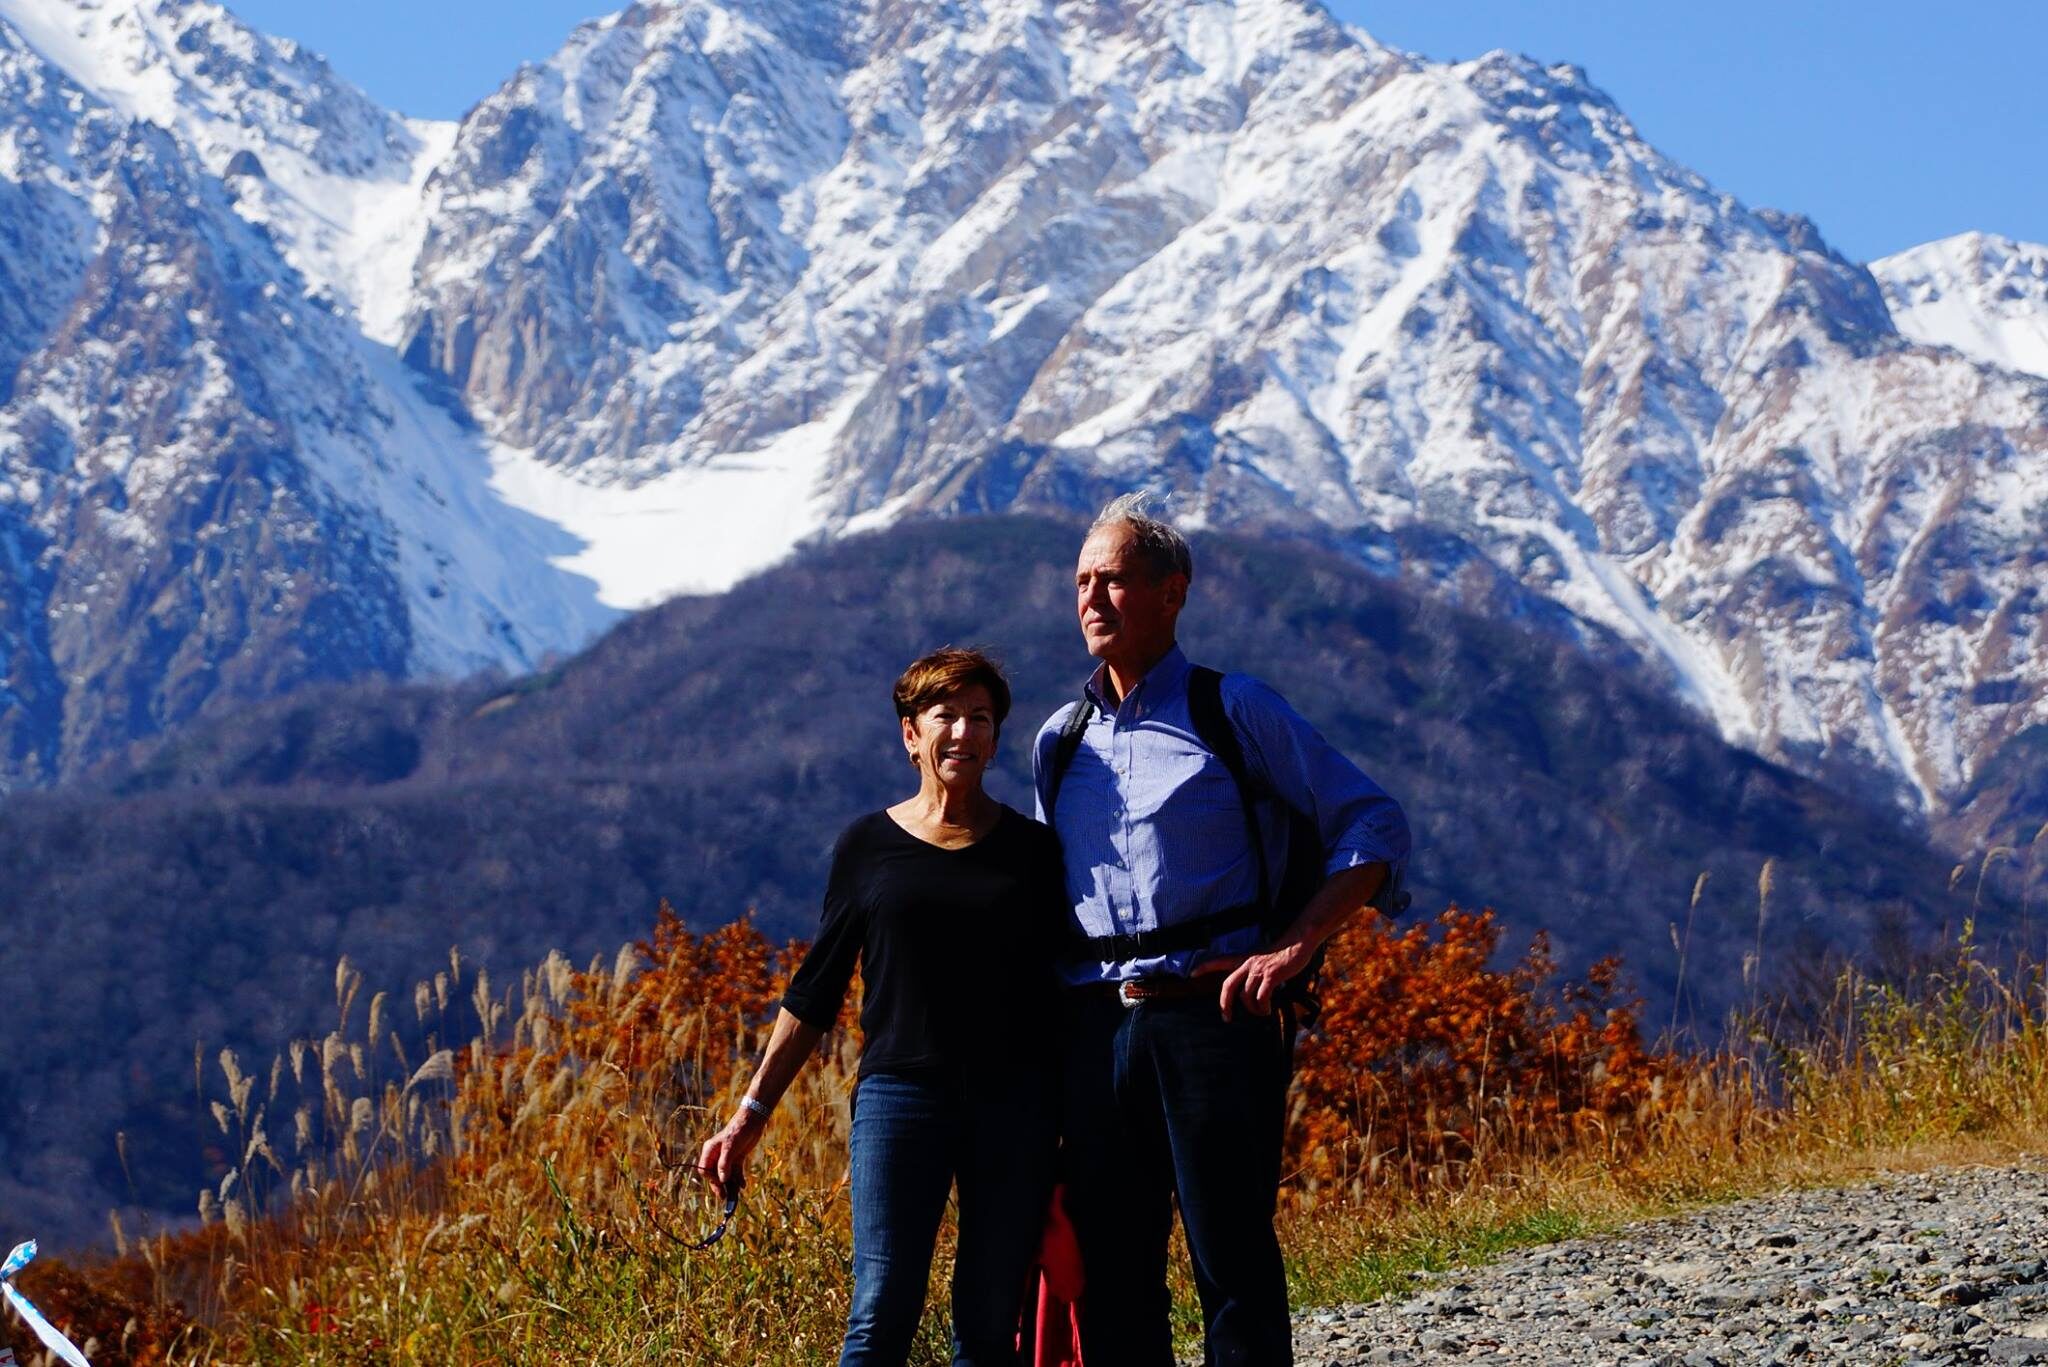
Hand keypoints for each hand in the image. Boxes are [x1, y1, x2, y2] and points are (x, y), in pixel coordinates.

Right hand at [696, 1106, 764, 1194]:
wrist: (753, 1121)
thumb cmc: (738, 1131)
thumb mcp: (730, 1147)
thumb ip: (724, 1164)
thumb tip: (722, 1181)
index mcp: (709, 1151)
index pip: (704, 1170)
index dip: (710, 1178)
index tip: (720, 1183)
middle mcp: (716, 1155)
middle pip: (714, 1175)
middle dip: (719, 1186)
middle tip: (724, 1198)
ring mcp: (727, 1157)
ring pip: (726, 1175)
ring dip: (730, 1185)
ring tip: (735, 1196)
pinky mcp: (737, 1158)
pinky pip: (736, 1173)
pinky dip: (738, 1180)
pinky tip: (742, 1186)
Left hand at [1193, 941, 1314, 1020]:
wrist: (1297, 944)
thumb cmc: (1281, 955)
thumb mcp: (1262, 960)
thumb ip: (1254, 972)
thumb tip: (1250, 991)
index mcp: (1244, 959)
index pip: (1220, 961)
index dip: (1205, 967)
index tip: (1192, 974)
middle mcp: (1248, 964)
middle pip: (1228, 985)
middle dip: (1224, 1004)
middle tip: (1226, 1017)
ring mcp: (1259, 970)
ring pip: (1246, 996)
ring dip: (1253, 1009)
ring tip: (1261, 1012)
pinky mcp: (1271, 976)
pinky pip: (1262, 997)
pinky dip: (1263, 1006)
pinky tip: (1267, 1010)